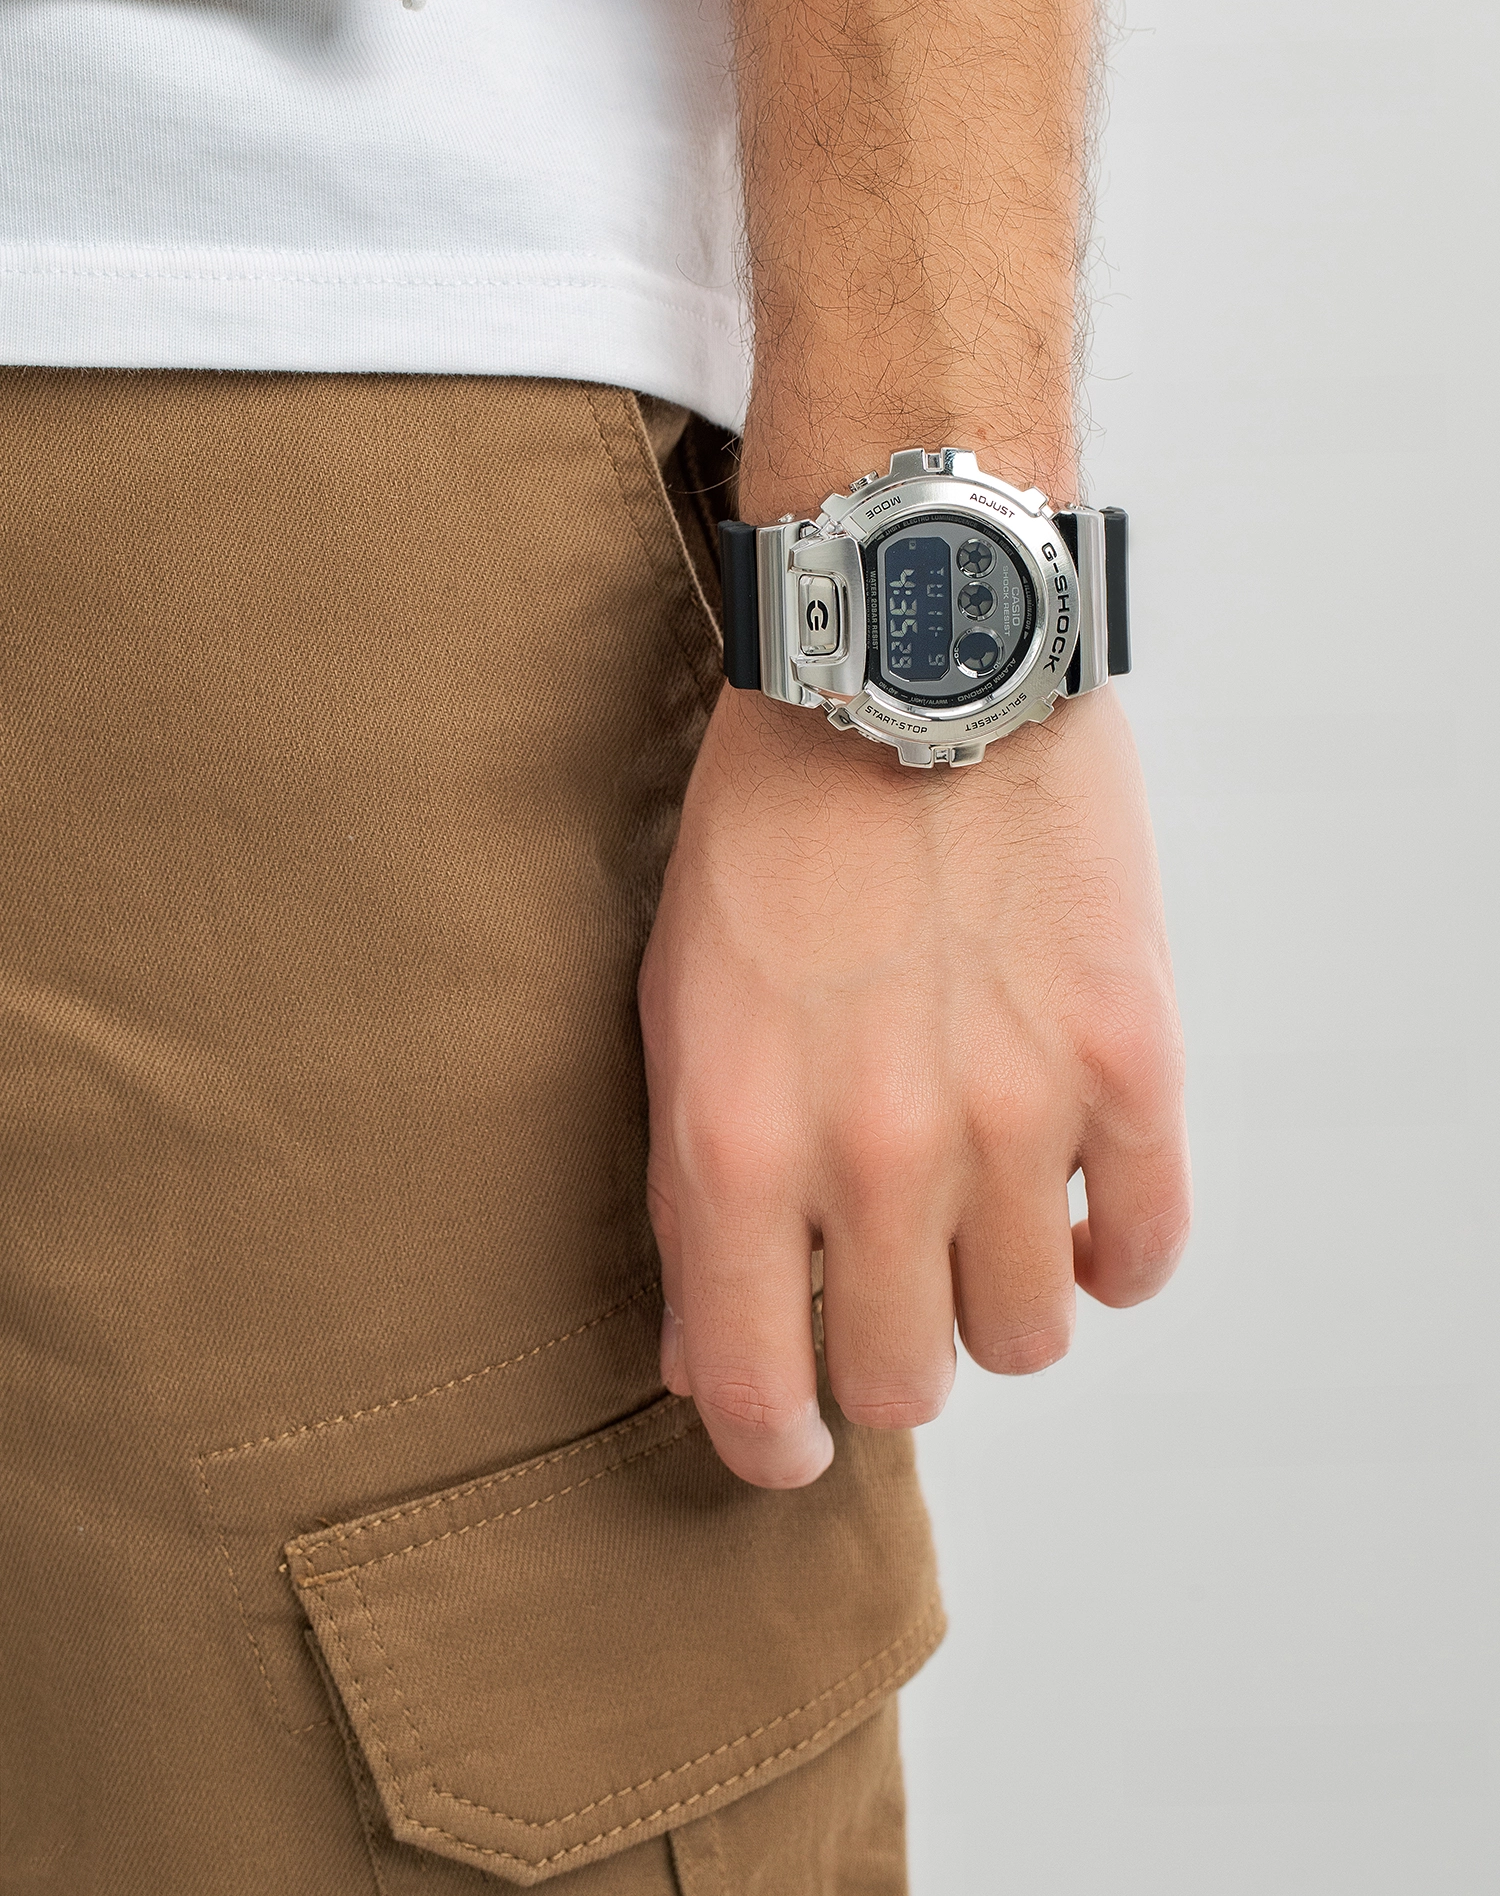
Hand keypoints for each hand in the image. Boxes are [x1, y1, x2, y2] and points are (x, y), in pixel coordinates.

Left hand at [638, 681, 1189, 1488]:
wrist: (911, 672)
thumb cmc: (771, 835)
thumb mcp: (677, 1008)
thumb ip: (688, 1194)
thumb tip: (704, 1352)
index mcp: (737, 1142)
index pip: (753, 1393)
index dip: (768, 1446)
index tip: (787, 1445)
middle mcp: (877, 1152)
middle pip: (903, 1383)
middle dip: (882, 1361)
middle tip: (880, 1296)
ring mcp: (1018, 1111)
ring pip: (1030, 1339)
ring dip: (997, 1303)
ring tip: (978, 1224)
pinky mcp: (1131, 1059)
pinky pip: (1146, 1250)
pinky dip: (1112, 1252)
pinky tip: (1075, 1198)